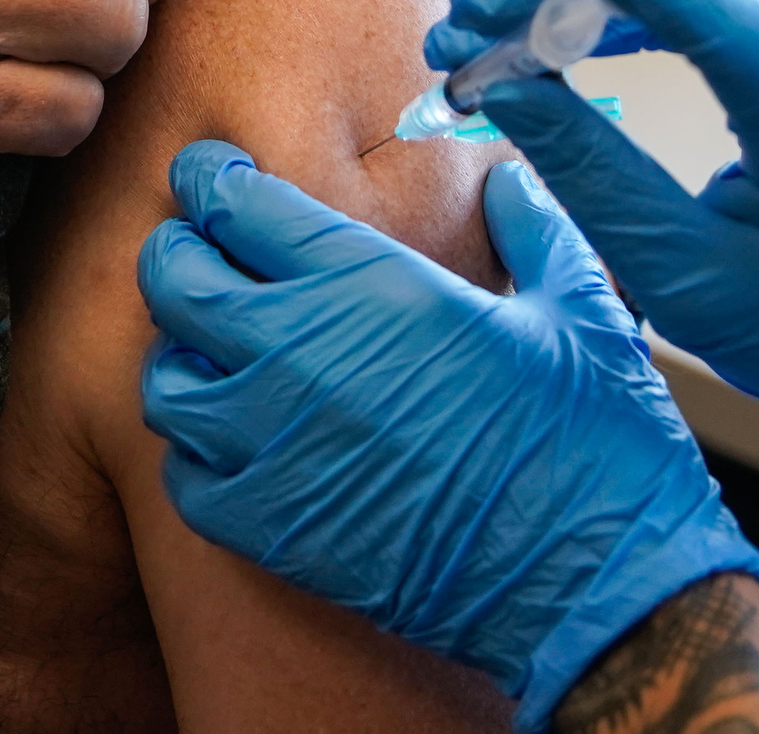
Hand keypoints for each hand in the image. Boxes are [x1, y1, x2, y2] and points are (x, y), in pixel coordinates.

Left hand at [138, 141, 758, 730]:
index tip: (216, 176)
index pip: (235, 202)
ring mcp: (275, 446)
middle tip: (199, 253)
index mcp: (370, 282)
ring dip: (182, 357)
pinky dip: (196, 455)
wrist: (593, 584)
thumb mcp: (579, 304)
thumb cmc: (593, 441)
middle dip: (178, 253)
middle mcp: (301, 353)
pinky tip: (238, 448)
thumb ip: (532, 227)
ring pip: (165, 380)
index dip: (214, 178)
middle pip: (173, 278)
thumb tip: (509, 183)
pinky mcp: (272, 530)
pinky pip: (184, 478)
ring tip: (217, 356)